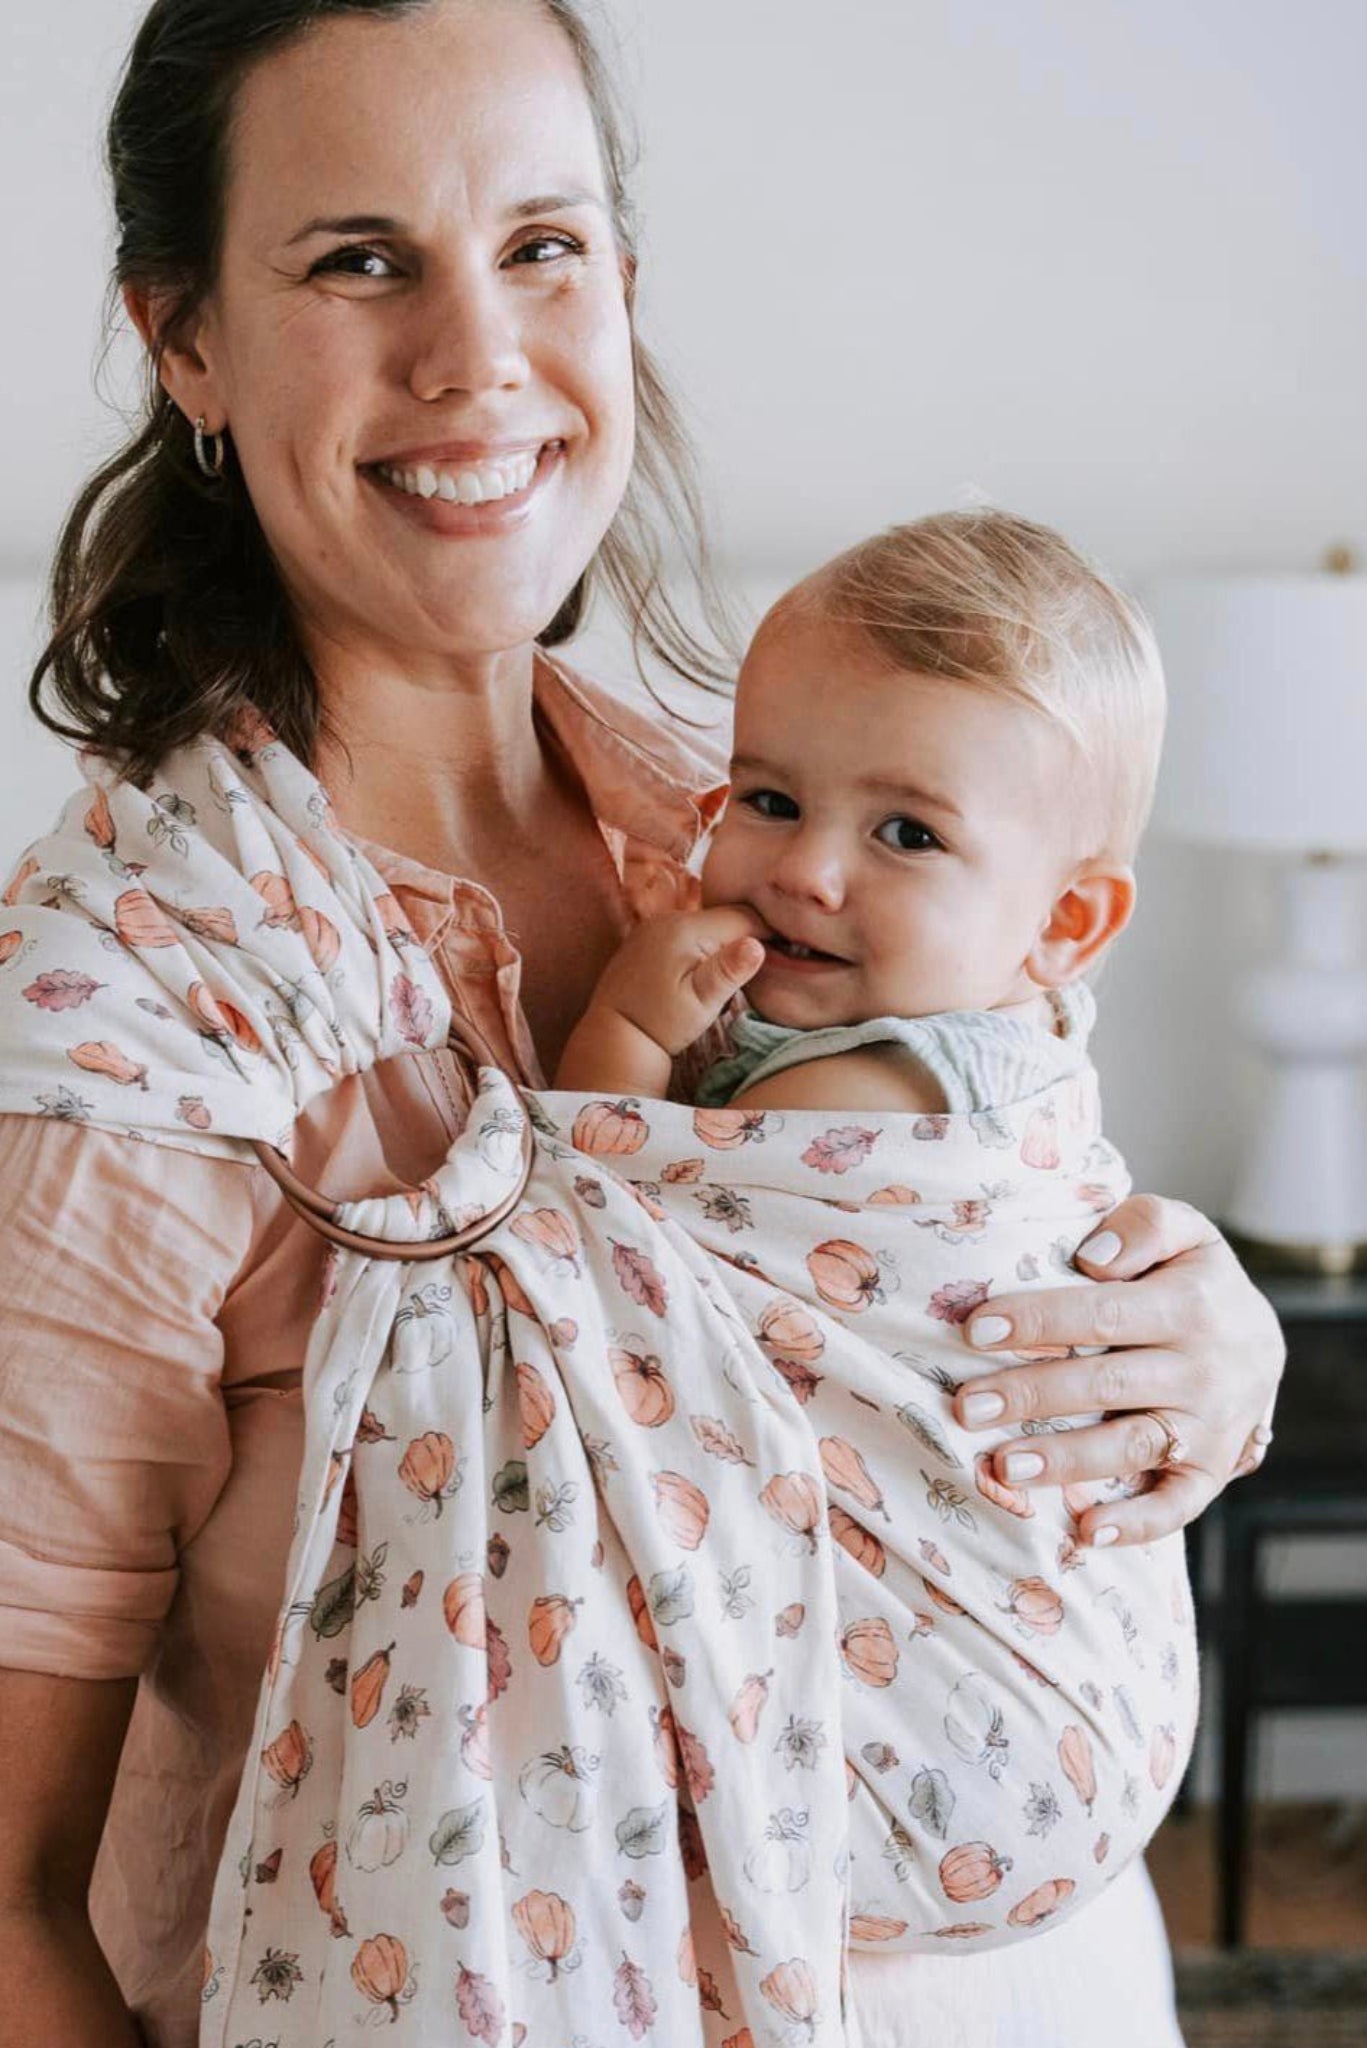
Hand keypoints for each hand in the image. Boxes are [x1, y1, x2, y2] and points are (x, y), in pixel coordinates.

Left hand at [581, 905, 766, 1059]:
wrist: (613, 1036)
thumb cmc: (661, 1024)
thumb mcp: (701, 1003)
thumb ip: (729, 971)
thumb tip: (757, 944)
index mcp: (686, 928)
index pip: (744, 917)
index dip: (768, 934)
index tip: (783, 956)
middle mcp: (669, 917)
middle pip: (726, 917)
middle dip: (746, 938)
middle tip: (758, 971)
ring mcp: (655, 925)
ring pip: (708, 924)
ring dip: (724, 943)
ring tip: (729, 976)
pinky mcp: (647, 937)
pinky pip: (688, 932)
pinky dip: (704, 946)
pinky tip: (705, 972)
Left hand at [951, 1195, 1284, 1546]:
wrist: (1263, 1342)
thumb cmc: (1195, 1281)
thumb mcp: (1185, 1232)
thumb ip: (1145, 1226)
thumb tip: (1092, 1259)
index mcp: (1190, 1306)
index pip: (1103, 1314)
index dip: (1038, 1320)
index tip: (976, 1329)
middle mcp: (1204, 1371)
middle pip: (1106, 1385)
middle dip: (1031, 1395)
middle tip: (966, 1406)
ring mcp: (1210, 1429)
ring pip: (1132, 1448)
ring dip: (1066, 1461)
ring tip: (1002, 1466)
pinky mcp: (1211, 1474)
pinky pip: (1177, 1507)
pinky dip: (1135, 1526)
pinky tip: (1084, 1533)